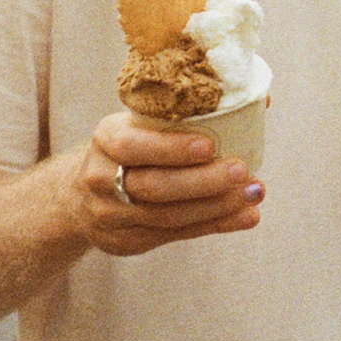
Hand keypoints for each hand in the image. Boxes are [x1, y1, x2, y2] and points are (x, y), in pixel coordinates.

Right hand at [68, 111, 263, 256]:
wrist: (81, 194)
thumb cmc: (129, 148)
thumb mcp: (141, 124)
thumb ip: (191, 113)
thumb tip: (260, 99)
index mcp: (106, 138)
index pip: (133, 145)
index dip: (171, 147)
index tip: (210, 145)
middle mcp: (102, 179)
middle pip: (155, 186)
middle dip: (204, 181)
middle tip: (243, 171)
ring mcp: (112, 215)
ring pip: (169, 216)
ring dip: (218, 206)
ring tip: (255, 193)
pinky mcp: (127, 241)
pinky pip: (176, 235)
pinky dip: (215, 225)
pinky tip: (245, 216)